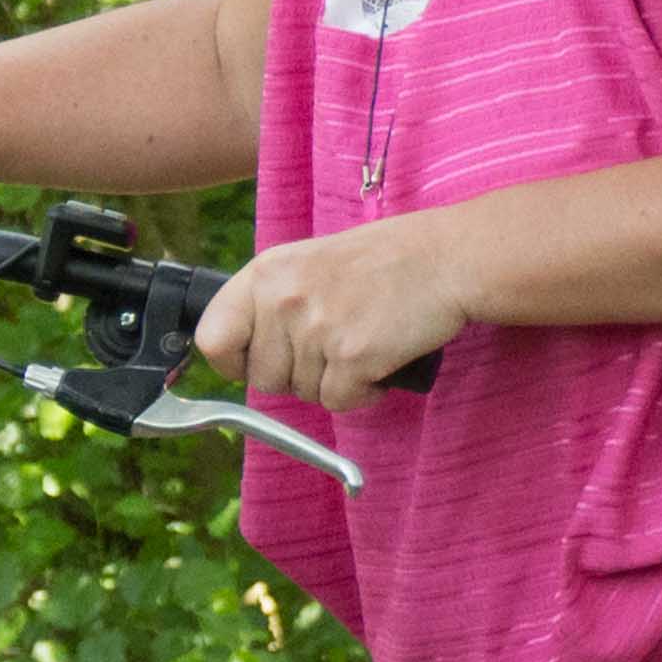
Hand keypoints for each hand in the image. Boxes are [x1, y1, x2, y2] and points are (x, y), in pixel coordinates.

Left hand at [196, 215, 469, 409]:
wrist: (447, 258)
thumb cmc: (387, 260)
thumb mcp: (312, 261)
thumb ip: (276, 300)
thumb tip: (251, 353)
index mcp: (267, 273)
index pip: (213, 339)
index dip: (235, 361)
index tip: (259, 361)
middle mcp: (284, 299)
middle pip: (263, 378)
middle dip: (298, 376)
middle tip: (333, 349)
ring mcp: (317, 329)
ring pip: (304, 393)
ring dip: (335, 382)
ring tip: (364, 343)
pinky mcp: (352, 357)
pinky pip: (340, 402)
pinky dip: (364, 392)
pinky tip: (381, 360)